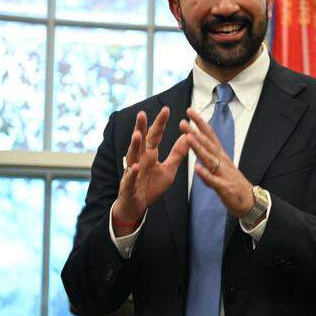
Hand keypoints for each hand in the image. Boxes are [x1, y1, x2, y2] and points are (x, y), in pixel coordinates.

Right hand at [114, 107, 188, 227]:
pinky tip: (135, 166)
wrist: (137, 205)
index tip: (166, 109)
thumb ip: (177, 154)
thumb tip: (187, 137)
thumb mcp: (168, 169)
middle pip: (140, 141)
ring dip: (134, 146)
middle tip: (142, 114)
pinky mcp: (128, 185)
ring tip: (137, 135)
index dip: (160, 123)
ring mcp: (132, 171)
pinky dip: (132, 173)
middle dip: (141, 128)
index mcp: (150, 154)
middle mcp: (139, 159)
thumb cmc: (151, 186)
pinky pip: (130, 178)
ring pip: (132, 156)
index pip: (155, 136)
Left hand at [181, 109, 254, 215]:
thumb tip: (200, 146)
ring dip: (199, 148)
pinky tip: (197, 168)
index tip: (190, 111)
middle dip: (195, 132)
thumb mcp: (222, 167)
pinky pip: (213, 181)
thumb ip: (210, 157)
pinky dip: (205, 174)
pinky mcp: (224, 187)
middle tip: (183, 121)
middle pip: (208, 144)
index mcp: (221, 156)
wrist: (250, 202)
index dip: (200, 123)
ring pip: (209, 159)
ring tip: (188, 138)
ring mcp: (224, 174)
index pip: (210, 135)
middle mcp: (223, 161)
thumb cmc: (234, 184)